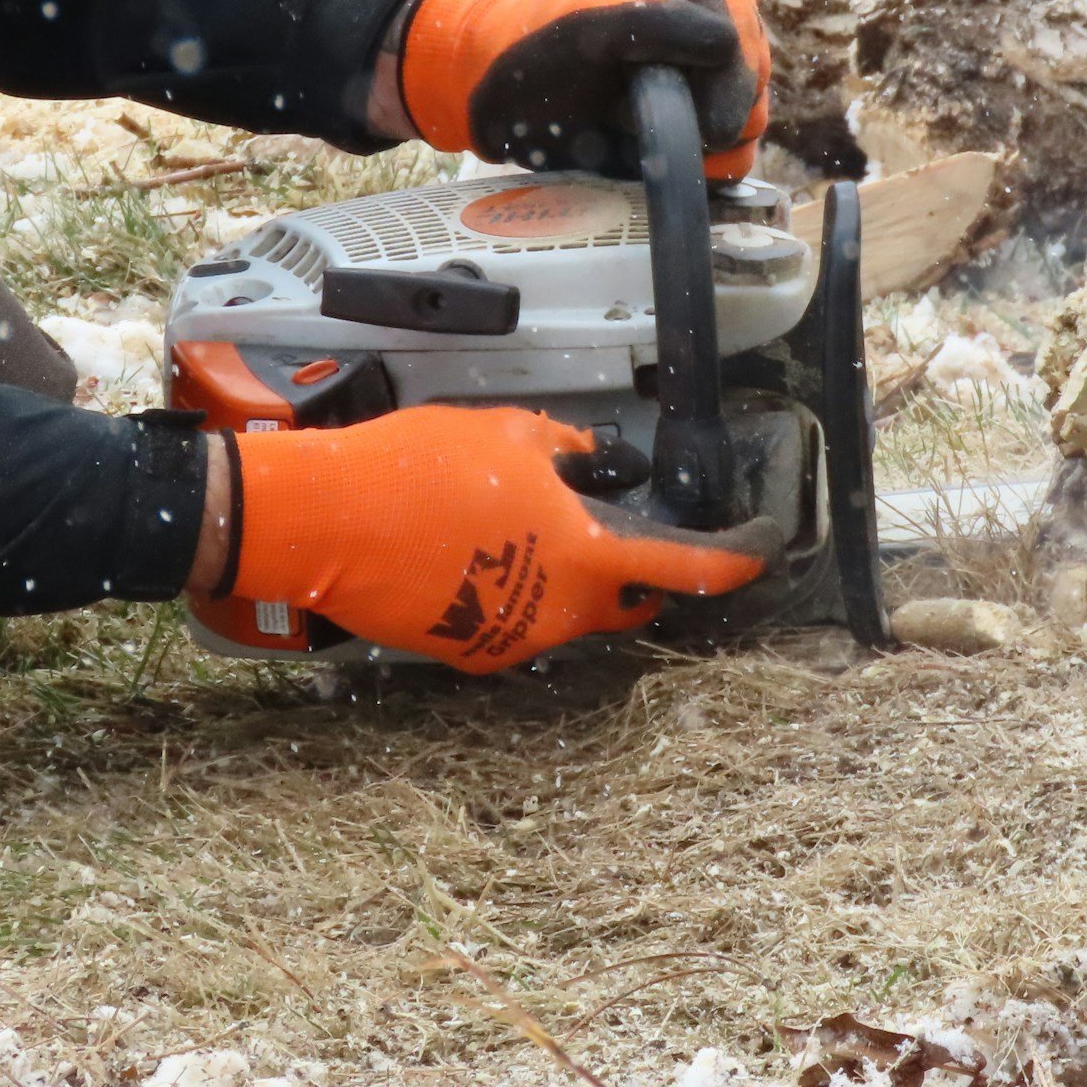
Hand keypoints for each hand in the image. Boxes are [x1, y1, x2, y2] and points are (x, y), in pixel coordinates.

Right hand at [222, 406, 773, 671]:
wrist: (331, 521)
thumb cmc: (419, 470)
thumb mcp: (510, 434)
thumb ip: (563, 453)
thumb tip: (582, 464)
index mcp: (586, 557)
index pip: (684, 569)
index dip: (730, 562)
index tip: (756, 555)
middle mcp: (560, 611)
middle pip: (625, 601)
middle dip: (636, 574)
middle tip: (625, 537)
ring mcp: (514, 640)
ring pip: (568, 613)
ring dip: (567, 580)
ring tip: (525, 531)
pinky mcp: (468, 652)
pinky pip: (516, 624)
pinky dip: (515, 595)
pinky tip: (479, 555)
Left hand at [394, 0, 770, 179]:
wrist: (502, 86)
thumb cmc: (531, 46)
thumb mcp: (580, 24)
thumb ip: (650, 25)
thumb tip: (726, 45)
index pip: (739, 36)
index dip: (715, 83)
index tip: (671, 112)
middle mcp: (724, 1)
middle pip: (753, 80)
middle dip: (701, 112)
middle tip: (634, 116)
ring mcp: (724, 55)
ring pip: (751, 118)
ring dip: (695, 140)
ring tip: (633, 127)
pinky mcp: (715, 100)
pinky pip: (737, 146)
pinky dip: (696, 160)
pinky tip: (649, 148)